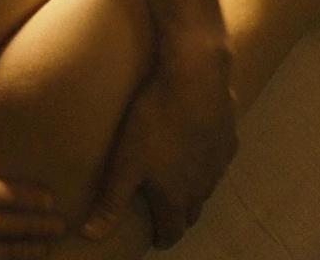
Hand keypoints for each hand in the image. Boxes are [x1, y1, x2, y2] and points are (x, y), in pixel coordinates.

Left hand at [81, 36, 236, 247]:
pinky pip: (218, 163)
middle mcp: (202, 187)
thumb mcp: (125, 163)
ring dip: (193, 192)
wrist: (195, 80)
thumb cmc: (155, 121)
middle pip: (192, 213)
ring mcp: (219, 164)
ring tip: (179, 185)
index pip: (172, 231)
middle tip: (165, 215)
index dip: (163, 238)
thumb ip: (111, 201)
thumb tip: (90, 235)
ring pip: (207, 189)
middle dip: (179, 218)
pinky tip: (198, 152)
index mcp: (176, 197)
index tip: (157, 240)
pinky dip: (207, 165)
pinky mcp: (229, 141)